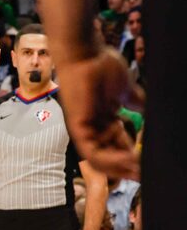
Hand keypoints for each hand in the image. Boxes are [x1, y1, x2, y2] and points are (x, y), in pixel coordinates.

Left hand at [54, 47, 138, 178]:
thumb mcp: (126, 90)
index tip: (149, 166)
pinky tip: (129, 160)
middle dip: (128, 169)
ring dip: (120, 168)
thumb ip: (136, 103)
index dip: (133, 159)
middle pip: (109, 157)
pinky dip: (110, 160)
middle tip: (147, 175)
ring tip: (139, 171)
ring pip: (100, 160)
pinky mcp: (77, 127)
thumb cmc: (102, 67)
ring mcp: (83, 128)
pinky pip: (92, 152)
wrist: (87, 54)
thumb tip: (151, 112)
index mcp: (103, 121)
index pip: (118, 147)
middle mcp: (92, 128)